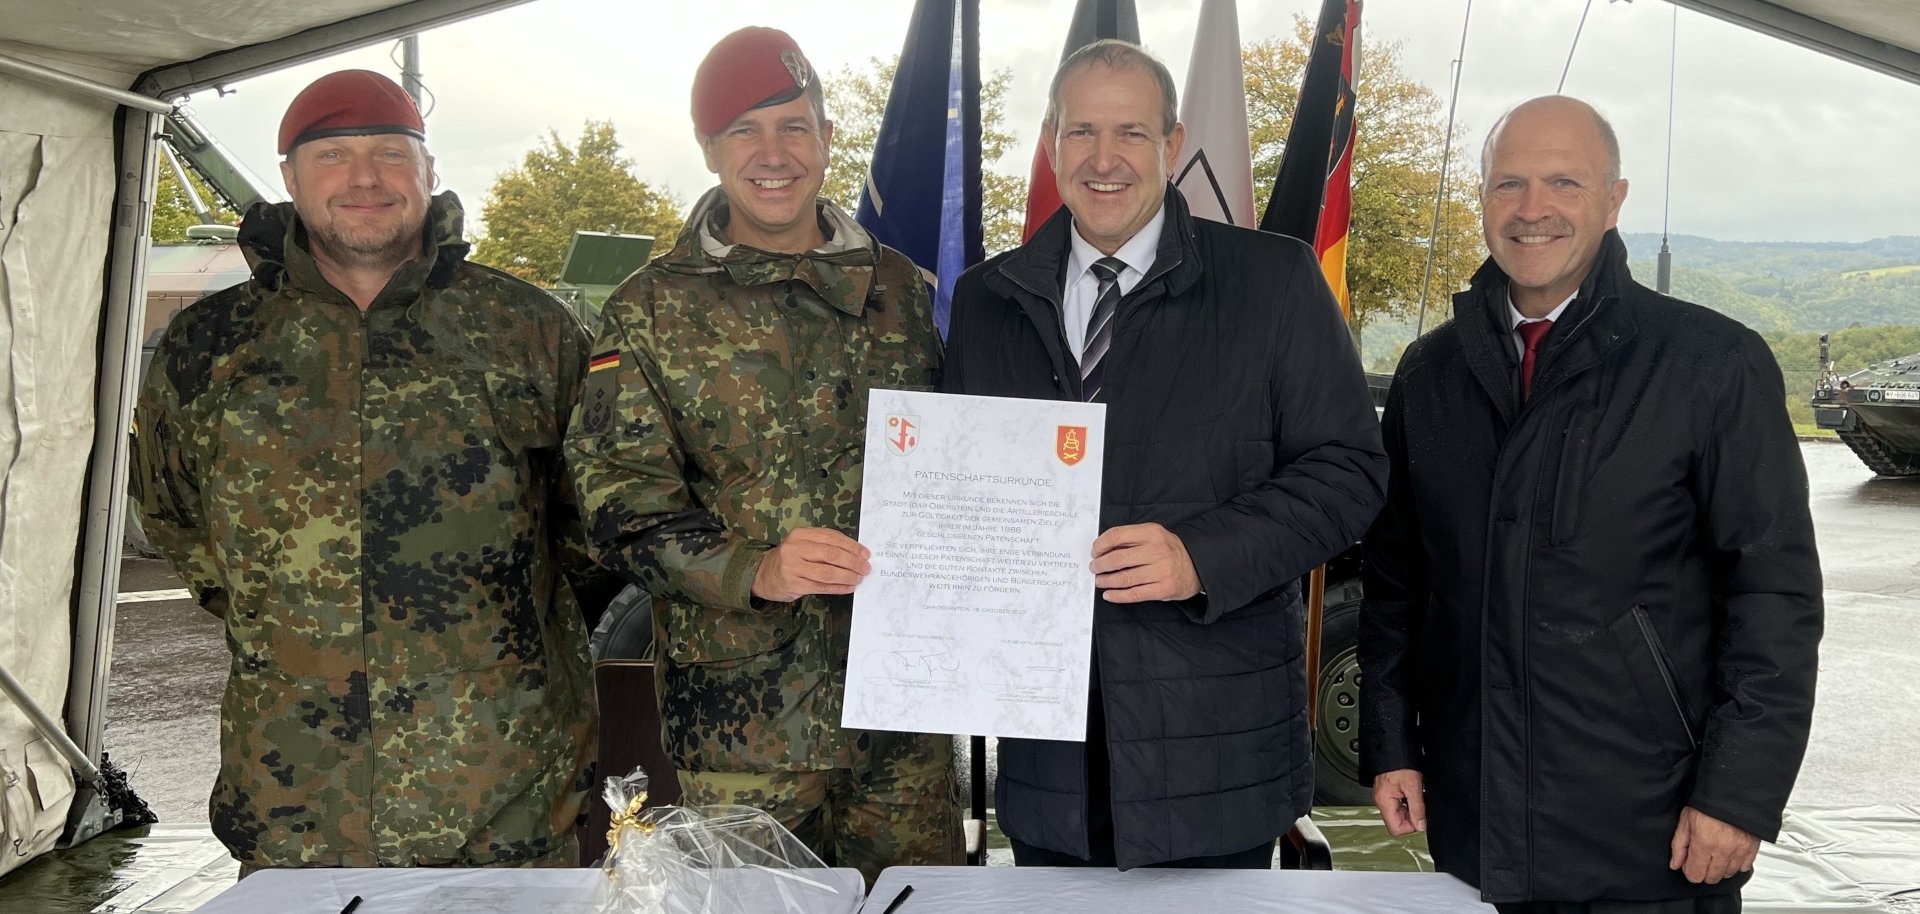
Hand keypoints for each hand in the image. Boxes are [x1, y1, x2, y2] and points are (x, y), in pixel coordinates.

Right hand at [751, 527, 870, 602]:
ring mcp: (793, 567)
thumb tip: (856, 553)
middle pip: (831, 555)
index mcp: (800, 534)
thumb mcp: (803, 544)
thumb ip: (825, 544)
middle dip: (852, 562)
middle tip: (865, 568)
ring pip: (827, 572)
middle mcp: (795, 548)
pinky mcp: (793, 584)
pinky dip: (838, 588)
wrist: (764, 574)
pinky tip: (848, 588)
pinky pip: (821, 587)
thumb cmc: (791, 558)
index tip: (865, 553)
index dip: (851, 546)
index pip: (831, 537)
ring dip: (847, 576)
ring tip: (858, 578)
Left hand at [1090, 523, 1201, 602]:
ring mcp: (1161, 571)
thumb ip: (1131, 538)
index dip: (1100, 545)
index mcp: (1152, 533)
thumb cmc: (1169, 550)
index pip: (1117, 535)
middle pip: (1117, 558)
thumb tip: (1102, 549)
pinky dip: (1117, 596)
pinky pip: (1134, 594)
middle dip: (1100, 565)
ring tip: (1099, 580)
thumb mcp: (1153, 535)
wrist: (1196, 567)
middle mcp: (1157, 551)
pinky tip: (1109, 594)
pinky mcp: (1163, 589)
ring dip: (1106, 581)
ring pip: (1124, 578)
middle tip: (1094, 568)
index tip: (1095, 551)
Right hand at [1373, 769, 1426, 835]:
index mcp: (1384, 801)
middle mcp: (1381, 801)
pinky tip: (1412, 792)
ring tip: (1416, 795)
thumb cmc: (1400, 763)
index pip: (1396, 829)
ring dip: (1411, 808)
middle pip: (1397, 822)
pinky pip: (1399, 804)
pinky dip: (1408, 801)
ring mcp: (1384, 796)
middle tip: (1420, 803)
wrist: (1394, 748)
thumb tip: (1421, 826)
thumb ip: (1418, 808)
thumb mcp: (1414, 787)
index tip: (1420, 817)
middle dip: (1412, 816)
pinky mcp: (1388, 792)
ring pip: (1399, 814)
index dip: (1411, 826)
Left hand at [1669, 806, 1759, 884]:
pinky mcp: (1753, 847)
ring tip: (1715, 853)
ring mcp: (1740, 850)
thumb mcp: (1686, 820)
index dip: (1689, 870)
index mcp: (1704, 843)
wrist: (1732, 791)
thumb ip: (1679, 845)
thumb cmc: (1708, 802)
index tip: (1689, 863)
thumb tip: (1675, 864)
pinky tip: (1729, 853)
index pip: (1695, 875)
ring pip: (1728, 874)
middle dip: (1703, 870)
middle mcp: (1723, 850)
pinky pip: (1744, 867)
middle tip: (1701, 857)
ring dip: (1719, 868)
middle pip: (1712, 878)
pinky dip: (1736, 864)